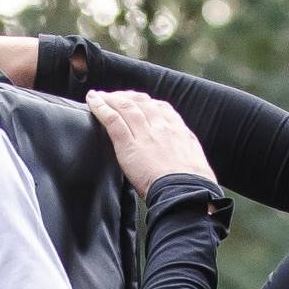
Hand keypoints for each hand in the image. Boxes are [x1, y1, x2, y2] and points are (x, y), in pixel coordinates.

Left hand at [87, 91, 214, 198]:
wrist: (185, 192)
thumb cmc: (192, 185)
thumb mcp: (195, 160)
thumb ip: (185, 150)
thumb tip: (182, 154)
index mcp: (178, 130)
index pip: (161, 108)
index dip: (147, 102)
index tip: (139, 101)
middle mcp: (161, 127)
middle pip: (141, 103)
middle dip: (126, 96)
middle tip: (114, 96)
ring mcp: (144, 134)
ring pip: (124, 107)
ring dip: (109, 98)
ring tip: (98, 96)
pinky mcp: (128, 145)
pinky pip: (112, 120)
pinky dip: (100, 107)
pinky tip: (92, 100)